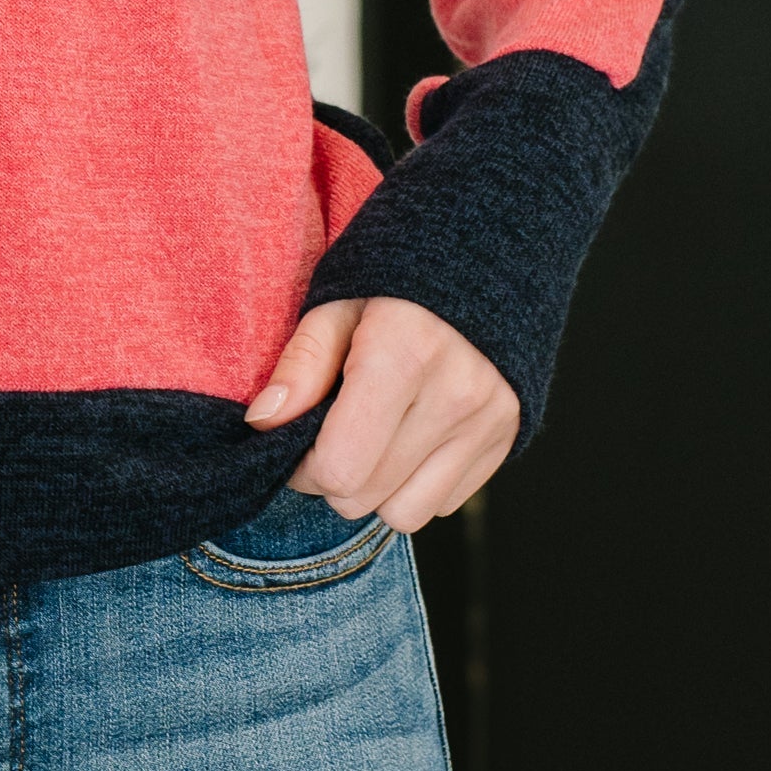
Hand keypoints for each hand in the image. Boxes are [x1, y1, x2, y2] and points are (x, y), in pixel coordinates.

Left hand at [243, 294, 520, 529]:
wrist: (485, 257)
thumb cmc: (394, 280)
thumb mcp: (336, 305)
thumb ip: (300, 365)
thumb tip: (263, 423)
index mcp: (404, 354)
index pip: (339, 467)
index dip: (303, 466)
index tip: (299, 438)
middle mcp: (454, 396)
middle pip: (365, 497)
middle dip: (333, 477)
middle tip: (330, 434)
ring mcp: (487, 421)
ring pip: (405, 513)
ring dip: (376, 490)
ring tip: (371, 440)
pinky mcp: (506, 437)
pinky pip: (443, 503)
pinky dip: (416, 484)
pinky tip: (408, 438)